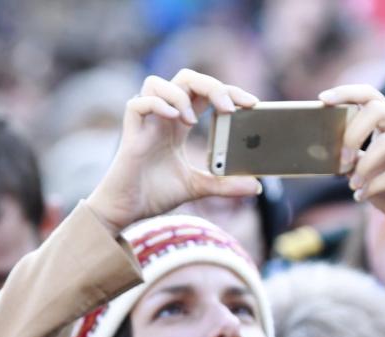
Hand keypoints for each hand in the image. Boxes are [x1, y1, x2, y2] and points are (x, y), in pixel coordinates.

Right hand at [86, 69, 261, 234]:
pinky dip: (157, 105)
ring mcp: (146, 122)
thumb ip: (225, 185)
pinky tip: (174, 118)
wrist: (128, 210)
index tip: (252, 104)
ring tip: (194, 121)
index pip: (205, 93)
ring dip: (181, 94)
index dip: (228, 91)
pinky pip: (138, 103)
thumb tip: (256, 186)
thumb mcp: (198, 187)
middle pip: (185, 79)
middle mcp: (163, 117)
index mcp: (180, 124)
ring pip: (157, 83)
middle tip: (230, 108)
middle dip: (211, 86)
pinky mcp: (131, 133)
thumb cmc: (156, 193)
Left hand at [319, 84, 384, 273]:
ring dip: (363, 167)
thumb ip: (352, 154)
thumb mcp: (365, 169)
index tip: (322, 99)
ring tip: (354, 185)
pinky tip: (363, 196)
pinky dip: (374, 186)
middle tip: (342, 159)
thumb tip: (326, 145)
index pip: (372, 95)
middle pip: (377, 109)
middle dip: (352, 134)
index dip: (347, 92)